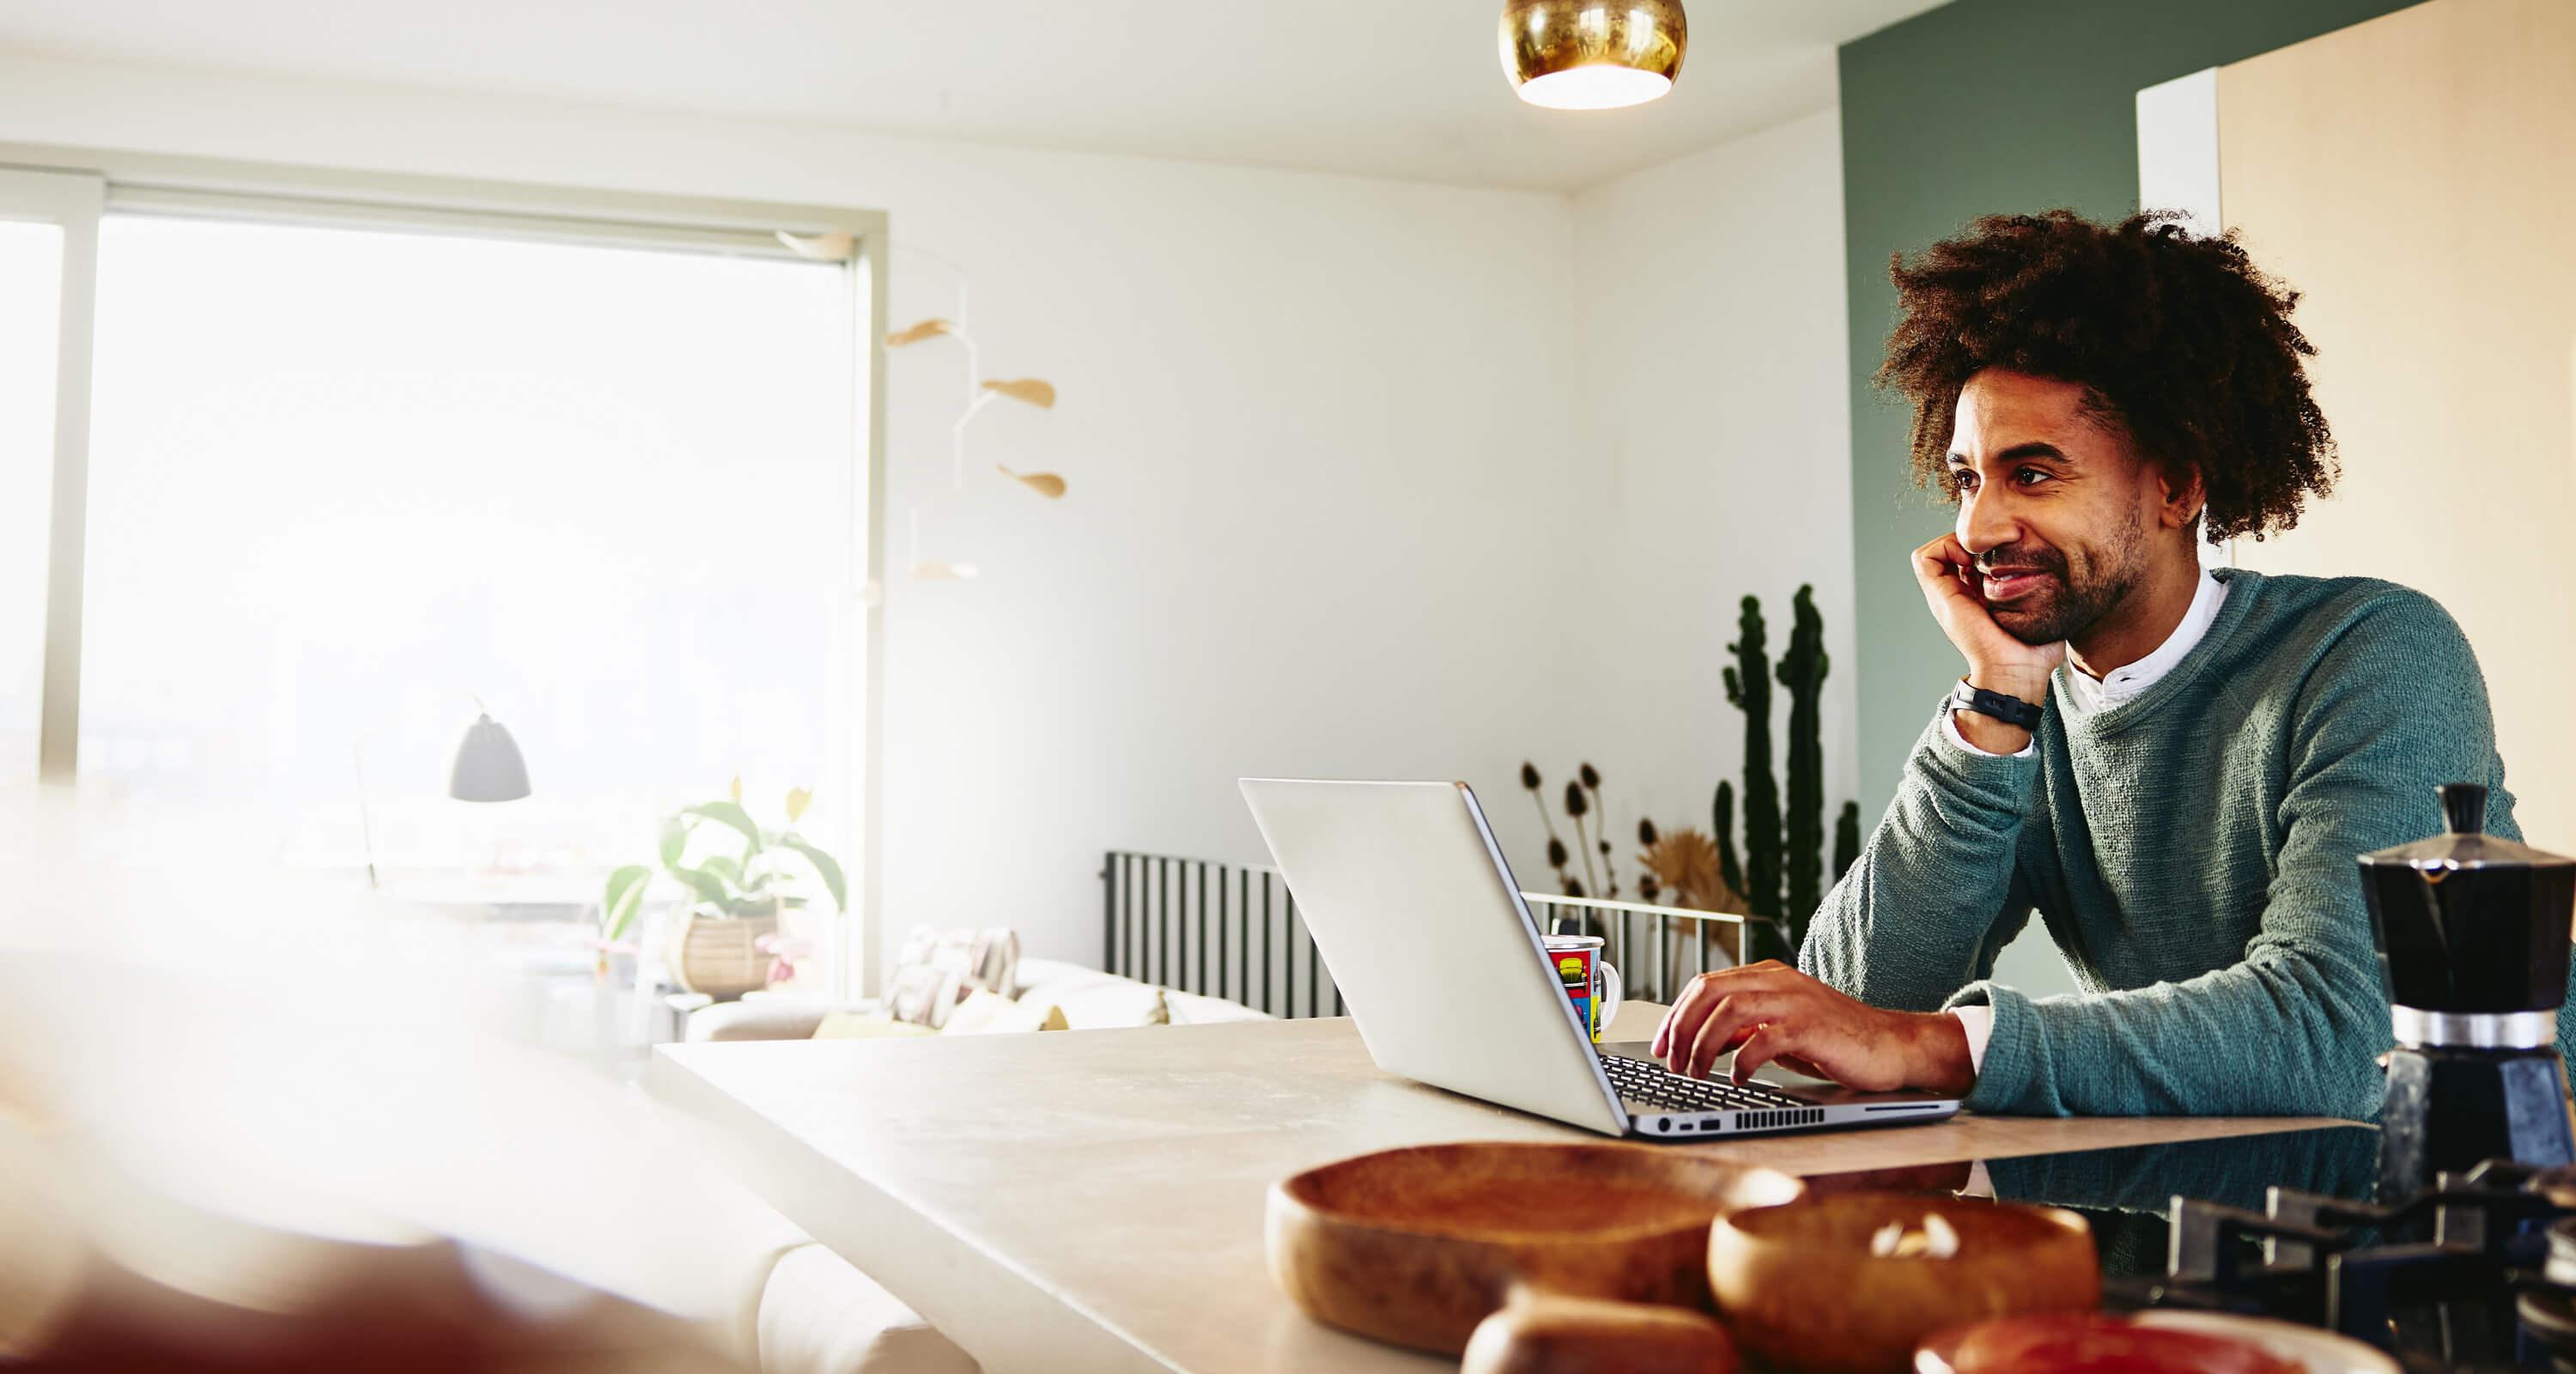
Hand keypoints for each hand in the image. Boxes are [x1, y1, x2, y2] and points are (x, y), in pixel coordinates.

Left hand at [1649, 962, 1974, 1095]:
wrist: (1892, 1045)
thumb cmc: (1836, 1039)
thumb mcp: (1781, 1029)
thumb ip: (1745, 1029)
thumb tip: (1704, 1040)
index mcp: (1767, 976)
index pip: (1704, 985)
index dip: (1674, 1015)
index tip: (1660, 1046)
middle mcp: (1778, 981)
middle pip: (1709, 993)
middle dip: (1681, 1029)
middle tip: (1672, 1063)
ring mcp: (1796, 1001)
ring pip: (1729, 1012)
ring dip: (1704, 1046)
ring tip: (1697, 1074)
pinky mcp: (1812, 1027)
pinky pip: (1764, 1039)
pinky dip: (1742, 1061)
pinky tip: (1738, 1078)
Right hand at [1911, 533, 2063, 702]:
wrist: (2015, 670)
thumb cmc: (2033, 648)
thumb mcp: (2039, 609)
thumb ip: (2041, 592)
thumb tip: (2059, 572)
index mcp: (1979, 596)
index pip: (1972, 556)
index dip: (1987, 545)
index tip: (2008, 550)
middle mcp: (1959, 593)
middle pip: (1953, 549)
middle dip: (1973, 539)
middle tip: (1994, 547)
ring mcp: (1946, 594)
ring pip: (1936, 550)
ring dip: (1955, 541)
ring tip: (1980, 552)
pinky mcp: (1940, 594)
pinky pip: (1924, 558)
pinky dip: (1944, 548)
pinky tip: (1969, 559)